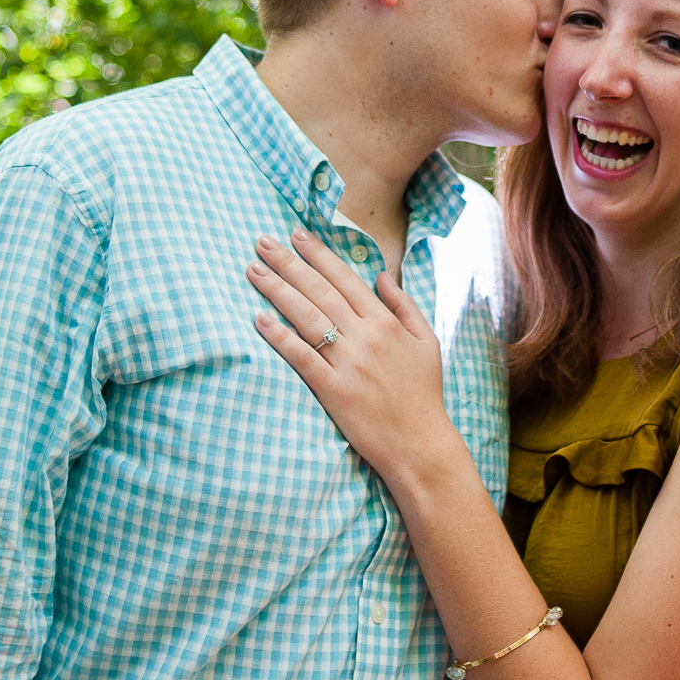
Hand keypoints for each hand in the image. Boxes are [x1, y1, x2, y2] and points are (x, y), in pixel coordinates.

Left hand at [247, 230, 459, 483]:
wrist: (421, 445)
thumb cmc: (424, 394)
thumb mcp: (426, 341)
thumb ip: (404, 305)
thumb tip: (381, 275)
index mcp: (386, 323)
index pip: (345, 279)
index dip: (319, 254)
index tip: (297, 234)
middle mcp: (366, 337)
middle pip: (320, 291)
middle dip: (289, 263)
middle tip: (263, 243)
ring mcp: (348, 364)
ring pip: (307, 318)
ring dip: (277, 291)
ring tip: (254, 271)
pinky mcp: (334, 391)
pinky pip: (302, 358)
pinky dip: (280, 338)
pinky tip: (259, 320)